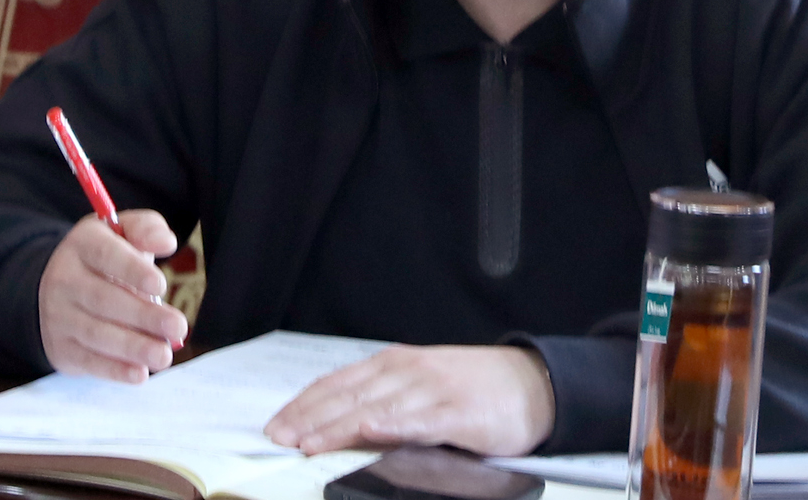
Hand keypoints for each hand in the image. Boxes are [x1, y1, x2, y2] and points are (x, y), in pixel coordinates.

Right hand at [38, 210, 189, 383]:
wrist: (59, 286)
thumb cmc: (108, 256)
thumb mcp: (124, 231)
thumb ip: (148, 229)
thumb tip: (167, 243)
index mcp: (83, 244)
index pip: (106, 255)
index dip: (132, 270)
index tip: (161, 283)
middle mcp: (64, 279)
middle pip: (103, 299)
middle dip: (143, 316)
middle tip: (178, 326)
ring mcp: (59, 316)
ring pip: (96, 333)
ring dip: (133, 347)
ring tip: (164, 355)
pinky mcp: (62, 347)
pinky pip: (88, 361)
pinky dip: (115, 371)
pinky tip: (140, 373)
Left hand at [263, 345, 554, 456]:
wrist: (531, 383)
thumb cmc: (470, 388)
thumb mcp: (419, 385)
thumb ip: (382, 399)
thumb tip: (336, 424)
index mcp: (394, 364)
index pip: (338, 383)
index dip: (304, 405)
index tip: (276, 426)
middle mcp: (408, 372)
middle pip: (349, 396)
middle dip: (310, 419)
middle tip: (279, 440)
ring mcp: (433, 390)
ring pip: (377, 408)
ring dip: (340, 426)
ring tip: (310, 442)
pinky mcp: (459, 412)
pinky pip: (422, 420)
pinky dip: (394, 425)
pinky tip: (372, 430)